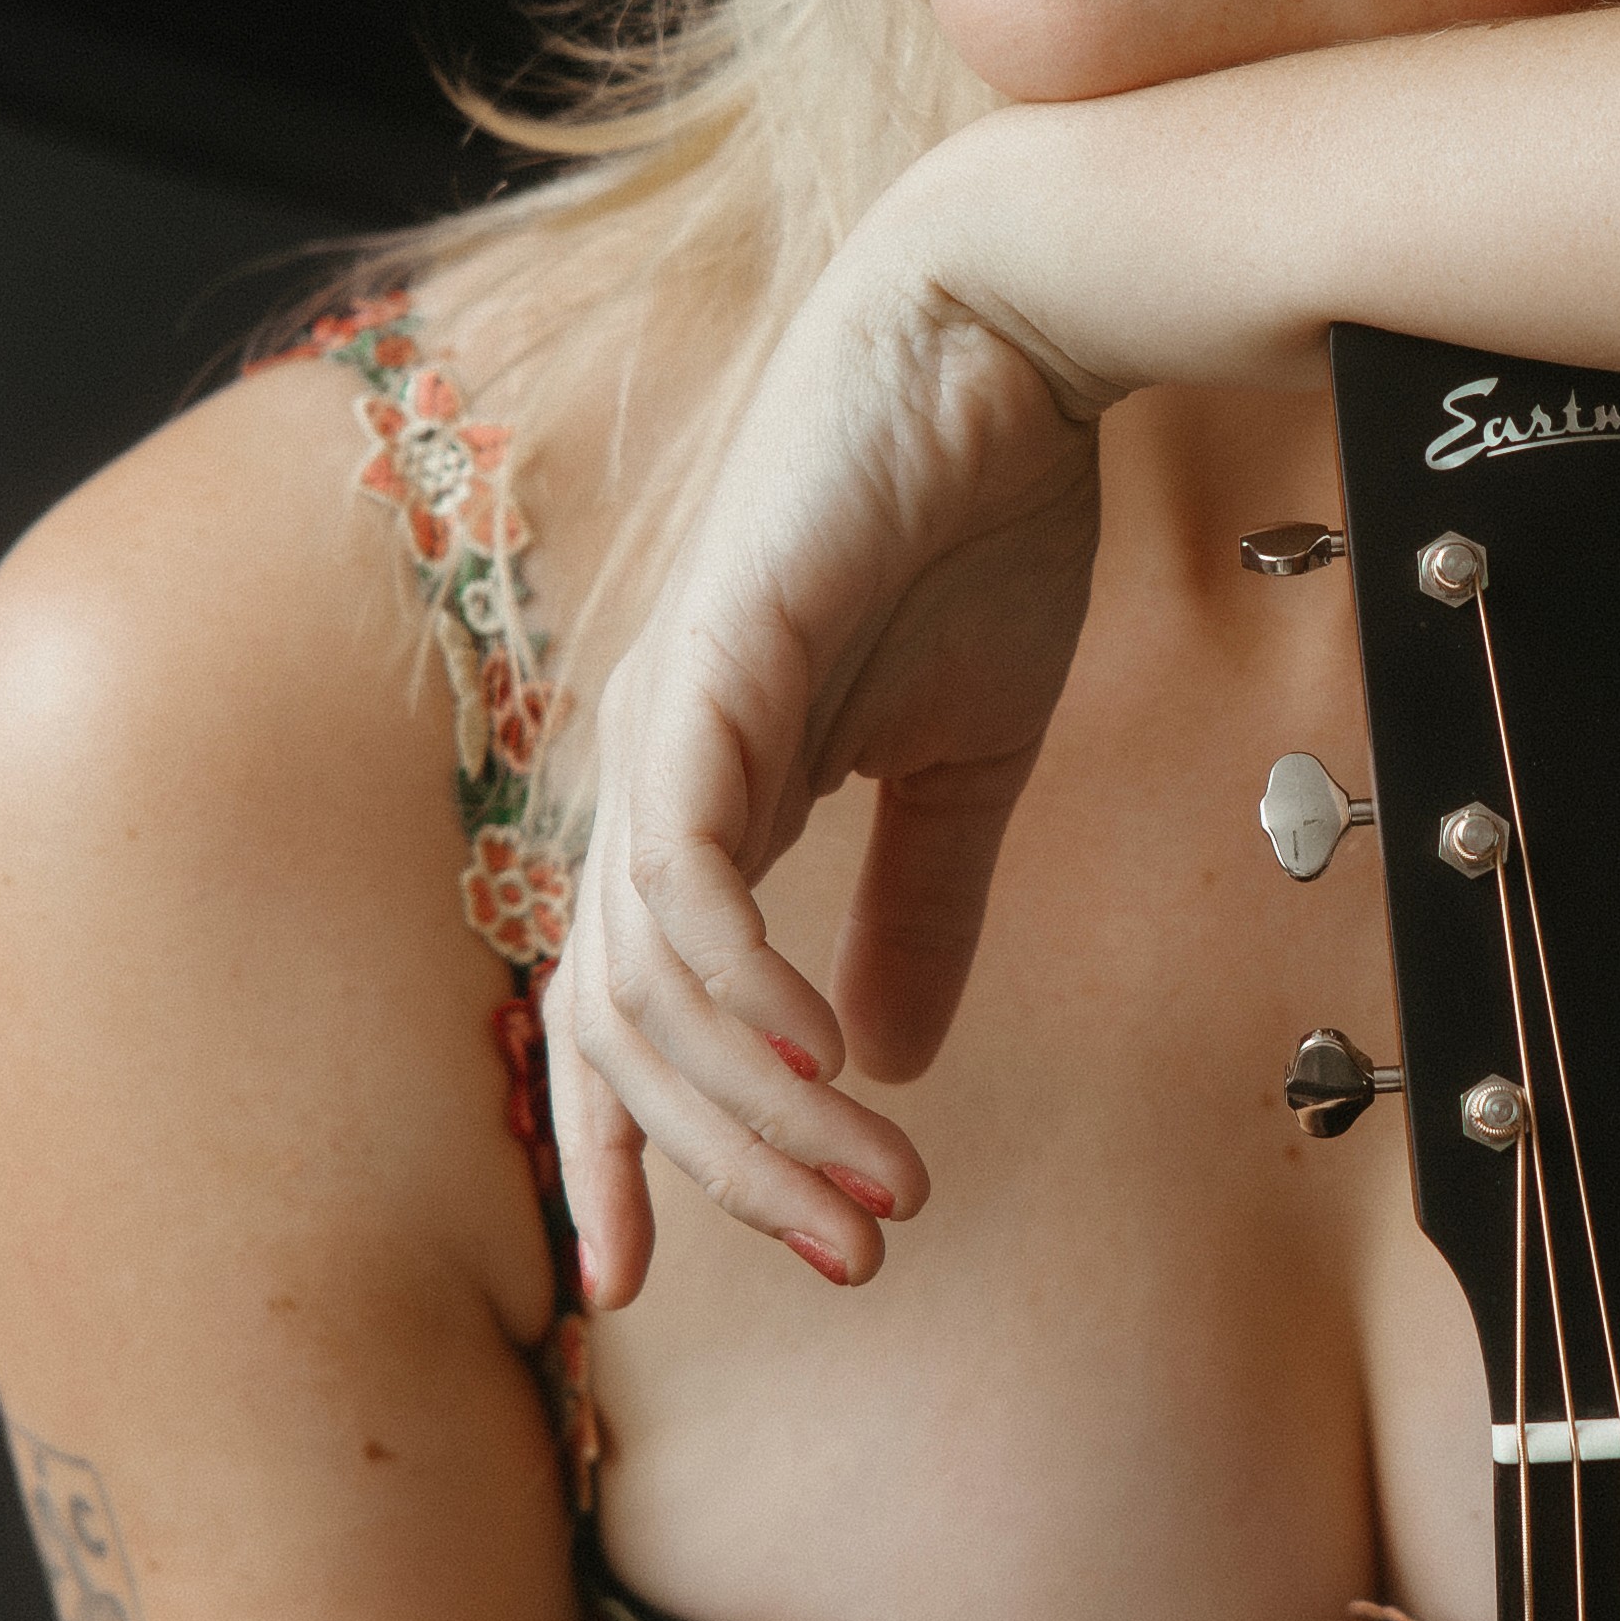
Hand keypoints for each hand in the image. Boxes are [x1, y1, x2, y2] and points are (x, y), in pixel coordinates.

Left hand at [541, 222, 1114, 1305]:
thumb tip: (890, 1057)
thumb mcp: (964, 761)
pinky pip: (686, 872)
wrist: (1007, 336)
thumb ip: (916, 905)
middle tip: (852, 1255)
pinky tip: (821, 1060)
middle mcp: (650, 772)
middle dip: (720, 1170)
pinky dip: (741, 985)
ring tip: (878, 1186)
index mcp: (699, 794)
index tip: (644, 1284)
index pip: (613, 1012)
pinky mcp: (710, 670)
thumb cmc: (977, 520)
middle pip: (616, 1029)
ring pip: (652, 982)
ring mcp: (663, 722)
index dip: (619, 1151)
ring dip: (762, 1111)